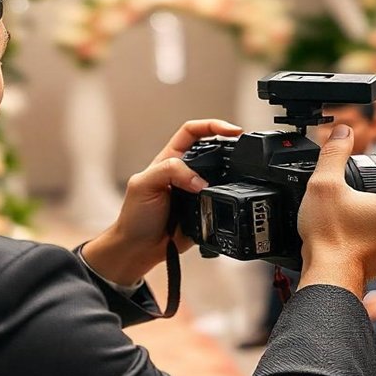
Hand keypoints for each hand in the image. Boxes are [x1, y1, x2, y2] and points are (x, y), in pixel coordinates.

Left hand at [81, 119, 241, 284]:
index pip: (193, 131)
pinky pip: (223, 202)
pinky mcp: (206, 211)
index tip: (231, 130)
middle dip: (229, 149)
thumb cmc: (135, 216)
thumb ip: (169, 172)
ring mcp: (197, 192)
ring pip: (222, 177)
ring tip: (235, 179)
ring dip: (230, 177)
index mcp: (170, 158)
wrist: (139, 249)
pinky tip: (228, 203)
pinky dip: (229, 201)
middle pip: (213, 151)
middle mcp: (186, 172)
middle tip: (241, 152)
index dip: (212, 126)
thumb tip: (198, 179)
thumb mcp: (143, 185)